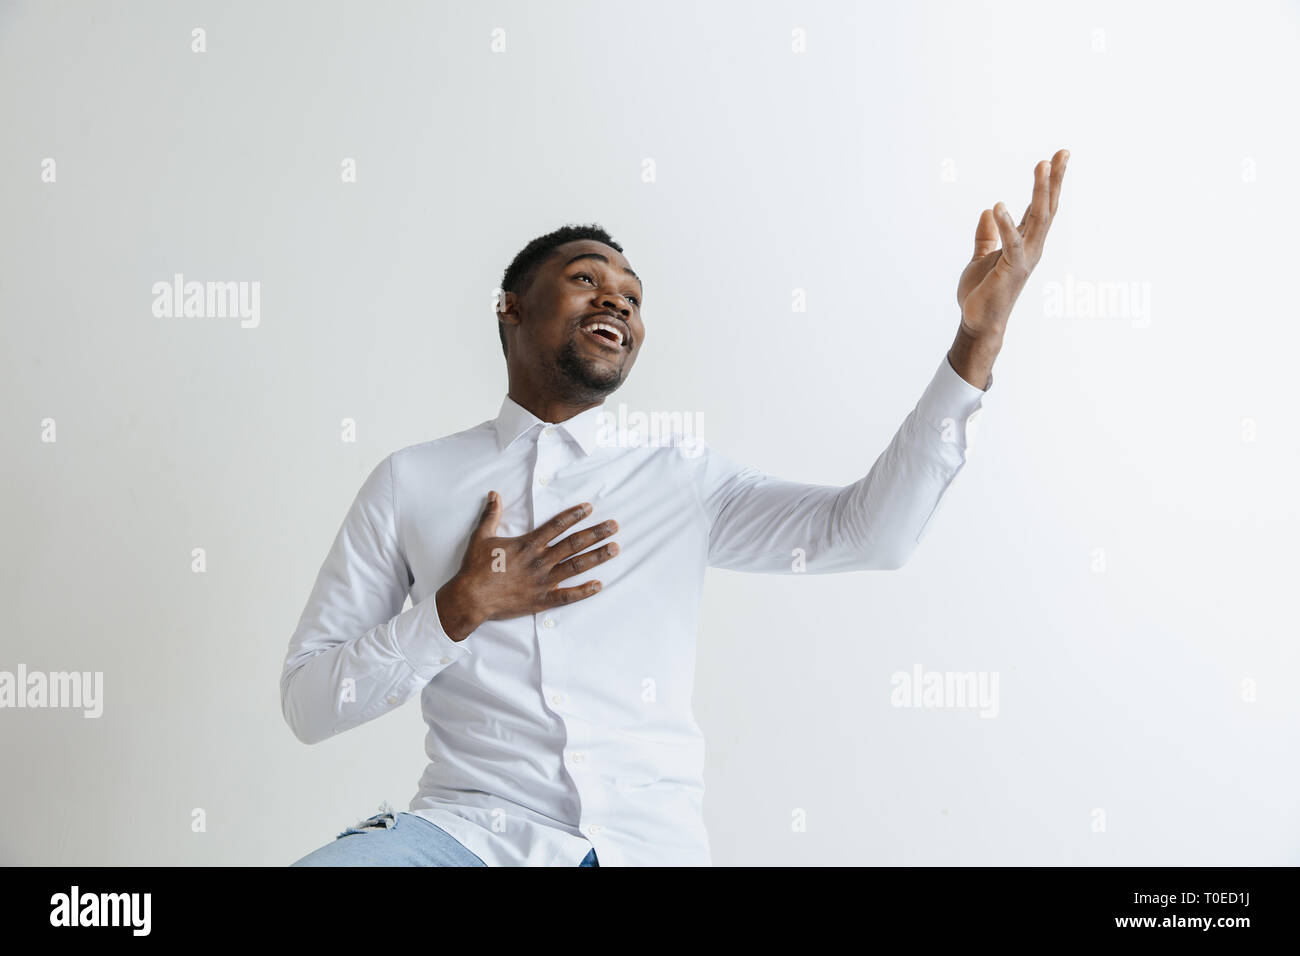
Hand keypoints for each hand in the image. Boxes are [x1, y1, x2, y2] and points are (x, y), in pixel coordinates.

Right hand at [436, 492, 619, 640]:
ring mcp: (543, 581)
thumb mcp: (481, 537)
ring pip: (576, 566)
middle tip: (614, 525)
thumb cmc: (475, 568)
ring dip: (597, 557)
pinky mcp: (542, 600)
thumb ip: (492, 515)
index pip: (557, 525)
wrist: (470, 598)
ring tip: (615, 548)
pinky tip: (599, 585)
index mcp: (528, 544)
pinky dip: (584, 591)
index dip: (575, 515)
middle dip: (596, 533)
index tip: (590, 508)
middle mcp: (540, 561)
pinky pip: (567, 596)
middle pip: (574, 544)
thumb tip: (494, 494)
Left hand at [956, 149, 1068, 338]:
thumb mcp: (981, 257)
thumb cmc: (982, 293)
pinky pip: (1012, 243)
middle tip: (1062, 152)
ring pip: (1038, 219)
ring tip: (1042, 164)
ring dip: (1040, 191)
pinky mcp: (1012, 269)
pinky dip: (1006, 224)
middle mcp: (1031, 247)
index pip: (1039, 207)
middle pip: (1047, 207)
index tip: (1054, 157)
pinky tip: (998, 206)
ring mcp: (1025, 258)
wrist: (978, 322)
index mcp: (1025, 242)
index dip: (1047, 183)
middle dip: (1054, 180)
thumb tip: (988, 210)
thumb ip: (986, 235)